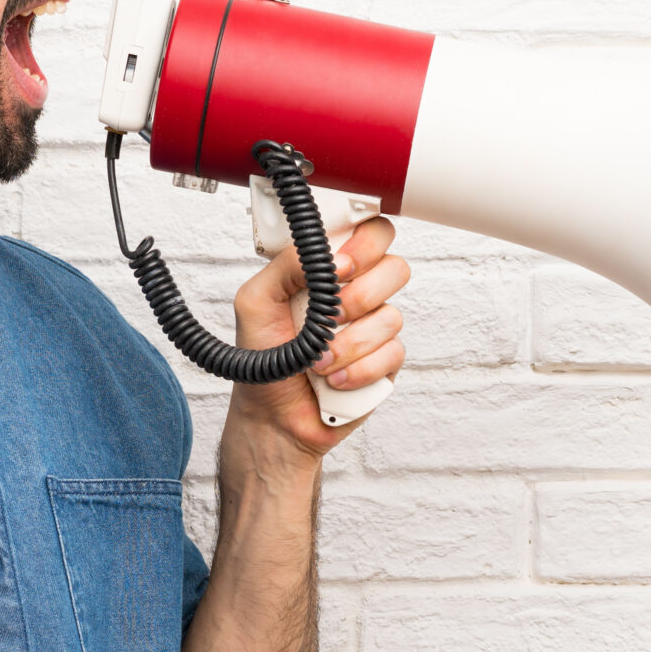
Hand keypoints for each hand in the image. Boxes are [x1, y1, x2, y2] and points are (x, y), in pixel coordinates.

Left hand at [223, 217, 409, 464]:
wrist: (272, 418)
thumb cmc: (263, 358)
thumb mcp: (255, 301)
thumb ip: (286, 265)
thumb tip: (327, 253)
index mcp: (329, 272)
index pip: (369, 233)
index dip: (366, 241)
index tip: (341, 265)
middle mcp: (357, 295)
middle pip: (395, 267)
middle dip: (361, 294)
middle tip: (332, 313)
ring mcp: (374, 329)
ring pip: (392, 317)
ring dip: (348, 343)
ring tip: (317, 360)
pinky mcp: (385, 364)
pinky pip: (393, 354)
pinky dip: (357, 370)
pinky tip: (333, 379)